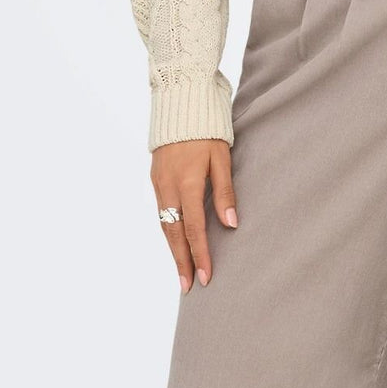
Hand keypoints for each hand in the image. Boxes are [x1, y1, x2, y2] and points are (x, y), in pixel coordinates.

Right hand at [151, 138, 237, 291]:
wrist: (180, 100)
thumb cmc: (208, 128)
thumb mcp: (222, 156)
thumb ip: (225, 190)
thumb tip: (231, 224)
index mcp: (187, 181)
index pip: (194, 227)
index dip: (200, 254)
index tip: (206, 277)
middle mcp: (168, 186)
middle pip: (174, 233)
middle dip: (182, 261)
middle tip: (188, 287)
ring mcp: (158, 182)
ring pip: (164, 223)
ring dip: (173, 249)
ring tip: (181, 271)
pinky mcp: (155, 177)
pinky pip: (161, 210)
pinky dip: (167, 230)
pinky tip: (174, 240)